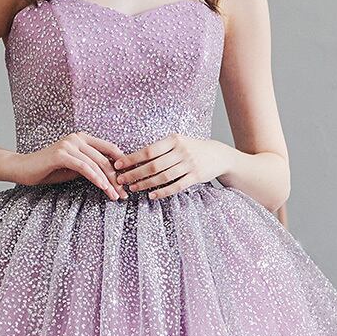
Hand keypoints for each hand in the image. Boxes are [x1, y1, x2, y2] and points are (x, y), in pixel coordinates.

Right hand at [13, 133, 128, 200]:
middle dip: (116, 178)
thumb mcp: (74, 168)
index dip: (121, 164)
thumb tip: (110, 176)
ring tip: (115, 196)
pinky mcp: (61, 154)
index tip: (128, 180)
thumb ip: (90, 167)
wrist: (23, 169)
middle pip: (104, 158)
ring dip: (107, 182)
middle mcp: (77, 138)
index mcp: (82, 138)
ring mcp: (69, 144)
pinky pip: (83, 167)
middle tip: (124, 194)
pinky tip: (103, 187)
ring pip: (96, 164)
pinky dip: (95, 178)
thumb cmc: (48, 170)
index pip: (109, 148)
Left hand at [113, 135, 228, 198]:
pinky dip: (162, 192)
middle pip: (153, 165)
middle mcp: (181, 151)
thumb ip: (160, 148)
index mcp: (174, 140)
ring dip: (146, 184)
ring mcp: (189, 164)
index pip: (148, 151)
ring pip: (163, 177)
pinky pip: (176, 186)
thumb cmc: (192, 148)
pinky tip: (151, 196)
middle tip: (121, 180)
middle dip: (134, 173)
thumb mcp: (178, 142)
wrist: (218, 155)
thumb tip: (134, 158)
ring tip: (133, 188)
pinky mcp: (196, 177)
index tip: (118, 165)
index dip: (132, 159)